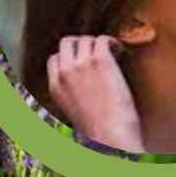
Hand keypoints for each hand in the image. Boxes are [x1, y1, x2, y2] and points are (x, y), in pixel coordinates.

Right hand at [47, 35, 143, 152]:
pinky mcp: (100, 60)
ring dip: (99, 43)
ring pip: (86, 39)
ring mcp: (81, 65)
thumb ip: (74, 95)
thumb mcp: (75, 113)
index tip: (84, 61)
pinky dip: (113, 42)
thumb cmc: (99, 133)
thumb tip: (87, 84)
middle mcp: (64, 73)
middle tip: (98, 53)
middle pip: (66, 42)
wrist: (109, 137)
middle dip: (82, 44)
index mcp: (55, 88)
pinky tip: (120, 52)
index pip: (54, 59)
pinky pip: (103, 39)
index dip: (70, 57)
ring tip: (113, 54)